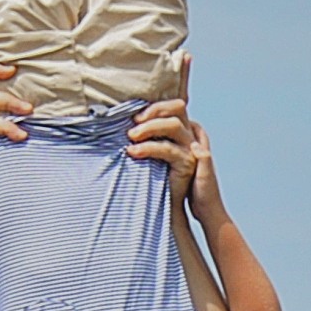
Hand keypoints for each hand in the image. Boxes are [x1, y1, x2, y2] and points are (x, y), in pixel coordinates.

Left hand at [126, 91, 198, 207]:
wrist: (168, 204)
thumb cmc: (154, 175)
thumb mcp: (149, 150)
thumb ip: (144, 135)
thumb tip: (121, 121)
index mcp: (181, 129)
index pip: (175, 106)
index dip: (156, 106)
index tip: (135, 115)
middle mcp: (188, 135)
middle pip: (177, 110)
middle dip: (153, 112)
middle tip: (133, 123)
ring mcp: (190, 149)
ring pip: (174, 126)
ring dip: (149, 127)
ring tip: (130, 137)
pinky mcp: (187, 163)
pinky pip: (167, 149)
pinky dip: (148, 148)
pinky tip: (133, 152)